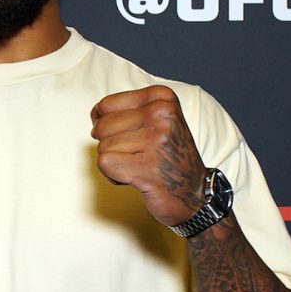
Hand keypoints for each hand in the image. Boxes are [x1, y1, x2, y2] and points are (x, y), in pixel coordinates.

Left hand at [90, 85, 206, 226]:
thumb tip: (95, 114)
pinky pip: (105, 163)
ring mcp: (156, 141)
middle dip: (111, 145)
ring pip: (102, 146)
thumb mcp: (156, 120)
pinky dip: (113, 175)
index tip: (132, 137)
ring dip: (115, 162)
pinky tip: (135, 178)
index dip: (107, 125)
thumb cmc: (167, 155)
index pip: (105, 106)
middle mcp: (162, 114)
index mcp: (162, 97)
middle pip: (102, 126)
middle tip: (138, 156)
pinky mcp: (148, 168)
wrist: (195, 194)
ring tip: (140, 167)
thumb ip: (126, 110)